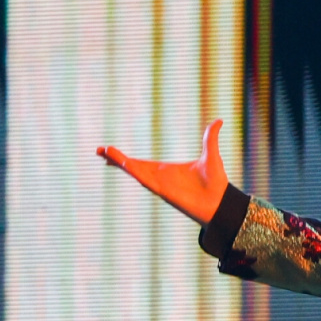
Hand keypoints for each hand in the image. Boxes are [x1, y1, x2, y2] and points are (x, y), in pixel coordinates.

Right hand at [96, 119, 229, 224]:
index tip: (109, 151)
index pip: (141, 163)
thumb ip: (210, 137)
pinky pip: (145, 179)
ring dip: (120, 162)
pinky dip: (134, 170)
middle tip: (99, 150)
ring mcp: (160, 184)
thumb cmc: (215, 182)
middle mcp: (160, 177)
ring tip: (105, 151)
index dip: (125, 158)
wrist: (221, 201)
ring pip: (135, 171)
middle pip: (132, 167)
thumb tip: (219, 120)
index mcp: (167, 170)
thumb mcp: (211, 154)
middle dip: (116, 160)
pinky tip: (123, 163)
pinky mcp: (164, 190)